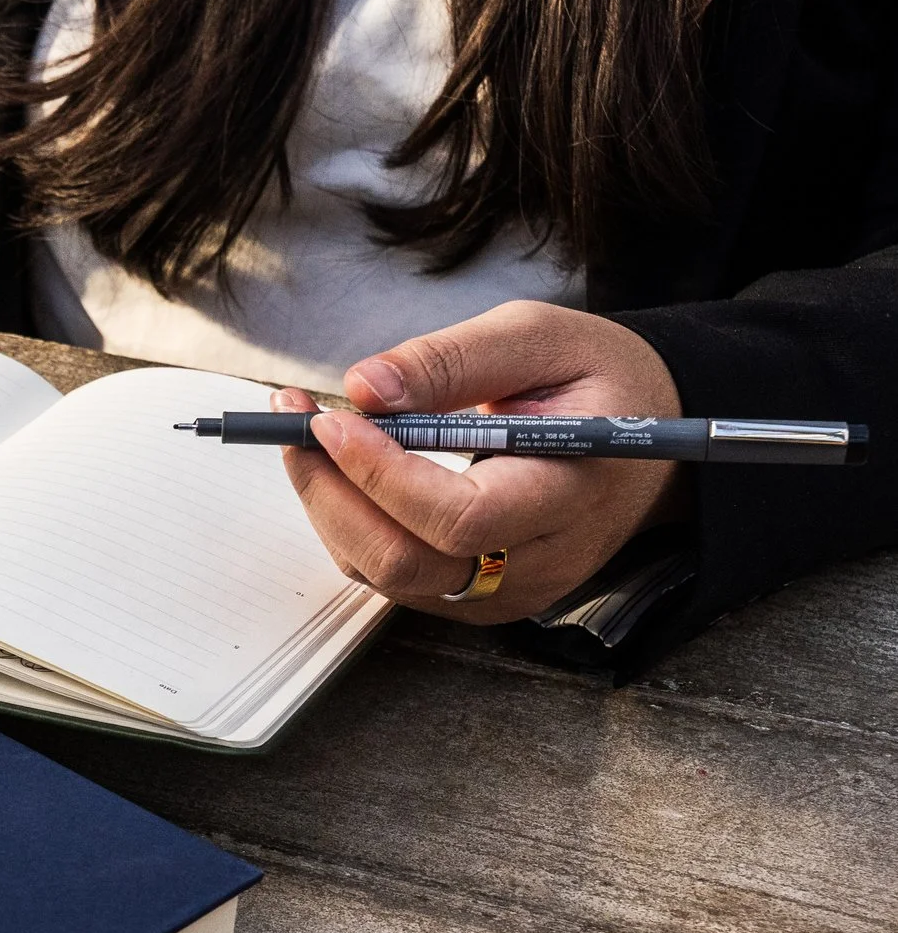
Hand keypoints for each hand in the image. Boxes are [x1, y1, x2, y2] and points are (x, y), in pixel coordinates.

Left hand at [279, 301, 687, 620]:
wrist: (640, 440)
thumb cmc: (595, 381)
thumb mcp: (541, 337)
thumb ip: (453, 359)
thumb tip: (365, 386)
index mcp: (572, 494)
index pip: (461, 519)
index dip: (383, 475)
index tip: (331, 420)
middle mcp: (539, 561)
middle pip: (408, 562)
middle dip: (333, 493)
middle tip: (293, 424)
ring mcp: (505, 590)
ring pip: (386, 574)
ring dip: (330, 506)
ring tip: (305, 435)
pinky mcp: (475, 596)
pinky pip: (391, 575)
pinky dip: (350, 523)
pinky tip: (341, 469)